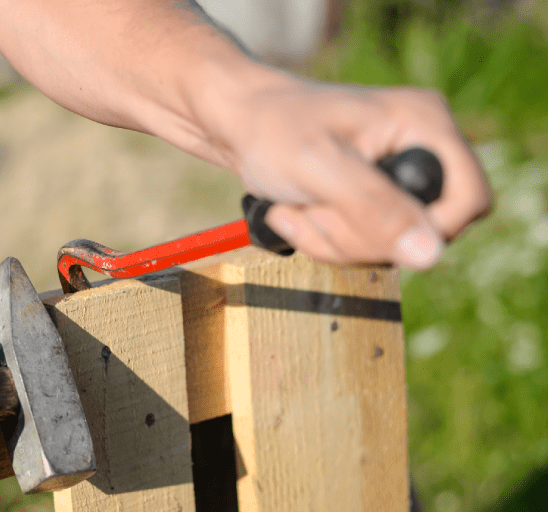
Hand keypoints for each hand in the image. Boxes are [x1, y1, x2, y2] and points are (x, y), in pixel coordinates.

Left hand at [209, 77, 491, 268]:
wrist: (234, 125)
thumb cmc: (271, 129)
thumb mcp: (319, 167)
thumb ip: (374, 208)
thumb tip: (430, 253)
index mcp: (423, 125)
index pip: (469, 199)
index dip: (430, 230)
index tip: (375, 229)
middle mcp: (417, 150)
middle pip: (425, 234)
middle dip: (358, 234)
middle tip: (313, 205)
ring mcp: (392, 178)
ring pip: (388, 248)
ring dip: (332, 239)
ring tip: (297, 204)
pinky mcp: (368, 199)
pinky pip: (362, 247)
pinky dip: (322, 240)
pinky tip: (296, 212)